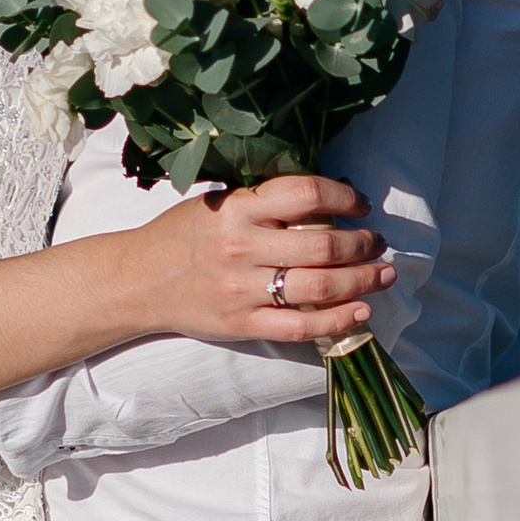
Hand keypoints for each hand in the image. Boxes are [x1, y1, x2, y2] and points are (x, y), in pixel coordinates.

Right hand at [124, 176, 394, 347]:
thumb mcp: (218, 202)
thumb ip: (265, 200)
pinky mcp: (243, 324)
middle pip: (322, 245)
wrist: (137, 280)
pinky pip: (301, 326)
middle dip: (362, 244)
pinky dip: (338, 320)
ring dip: (362, 280)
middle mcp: (242, 247)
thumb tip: (331, 193)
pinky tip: (362, 312)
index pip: (305, 194)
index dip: (343, 197)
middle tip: (378, 242)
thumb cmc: (181, 234)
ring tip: (382, 275)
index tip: (360, 203)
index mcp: (236, 209)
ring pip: (320, 288)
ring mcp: (243, 290)